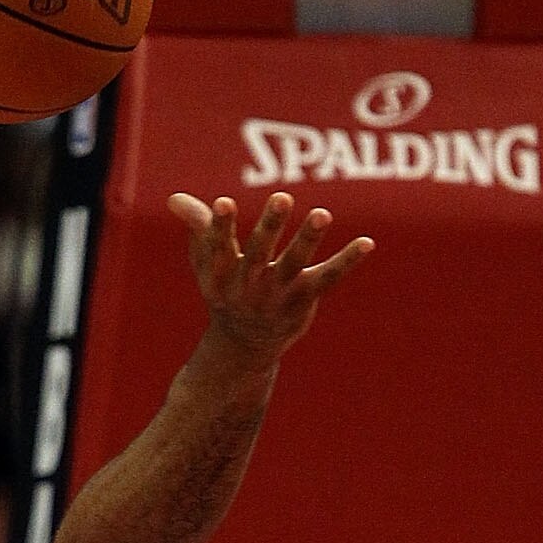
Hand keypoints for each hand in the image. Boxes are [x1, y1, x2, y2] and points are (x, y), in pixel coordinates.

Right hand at [168, 191, 372, 362]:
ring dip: (308, 238)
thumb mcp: (207, 262)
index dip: (220, 226)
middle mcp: (250, 286)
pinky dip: (348, 261)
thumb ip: (198, 227)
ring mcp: (278, 294)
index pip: (219, 247)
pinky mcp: (303, 300)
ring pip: (295, 263)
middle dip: (270, 226)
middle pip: (259, 253)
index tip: (223, 203)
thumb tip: (174, 200)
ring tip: (322, 214)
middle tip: (282, 197)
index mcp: (222, 275)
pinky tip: (367, 243)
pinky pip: (328, 278)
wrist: (244, 345)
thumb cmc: (226, 291)